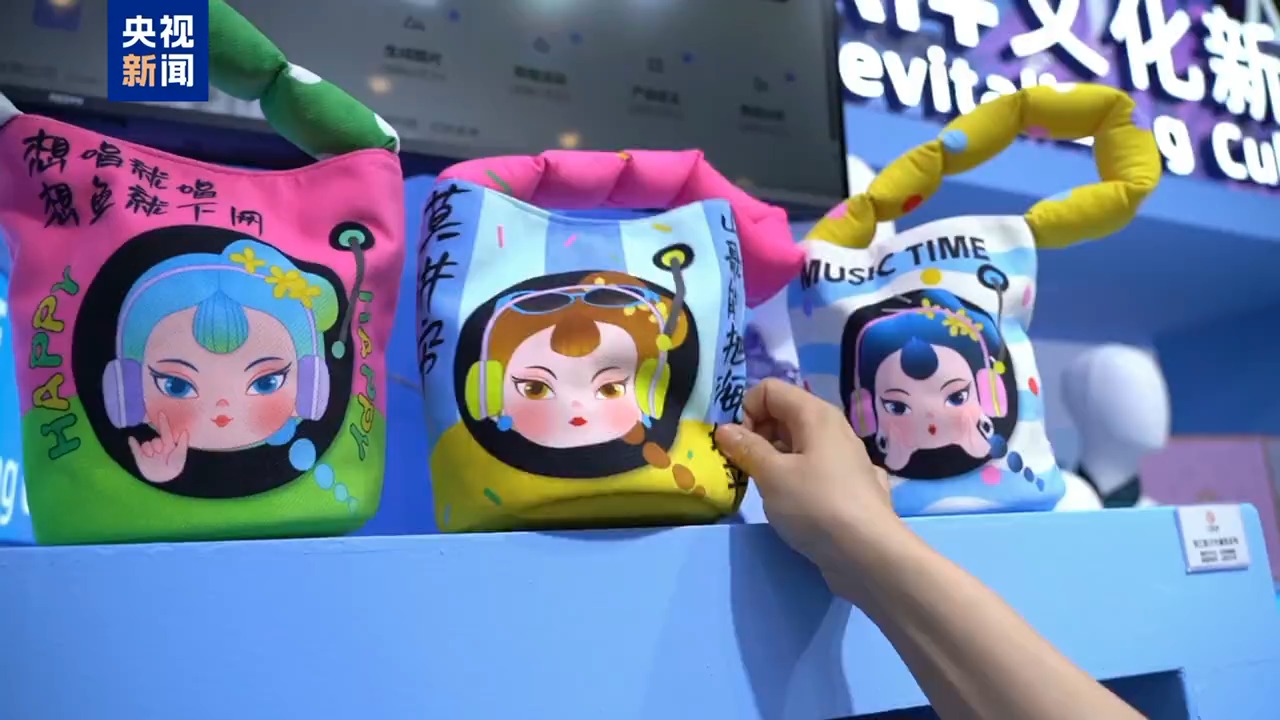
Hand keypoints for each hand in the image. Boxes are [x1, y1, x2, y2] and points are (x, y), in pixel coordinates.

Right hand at [127, 412, 189, 483]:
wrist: (163, 478)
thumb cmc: (174, 467)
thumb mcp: (180, 454)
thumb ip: (182, 443)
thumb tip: (184, 431)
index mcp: (168, 445)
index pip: (165, 432)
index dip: (163, 423)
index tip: (161, 413)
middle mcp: (158, 447)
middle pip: (155, 439)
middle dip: (157, 445)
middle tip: (160, 454)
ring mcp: (148, 451)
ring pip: (146, 444)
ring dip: (149, 451)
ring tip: (152, 458)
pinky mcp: (140, 457)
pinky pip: (135, 448)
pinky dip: (133, 443)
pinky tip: (131, 439)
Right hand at [715, 379, 900, 573]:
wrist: (869, 554)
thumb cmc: (816, 505)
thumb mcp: (771, 475)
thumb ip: (746, 448)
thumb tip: (724, 429)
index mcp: (815, 414)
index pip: (769, 389)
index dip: (746, 411)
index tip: (739, 447)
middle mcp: (832, 429)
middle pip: (783, 414)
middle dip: (756, 436)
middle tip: (746, 469)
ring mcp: (843, 458)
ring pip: (798, 444)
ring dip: (773, 460)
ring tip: (765, 490)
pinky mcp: (847, 486)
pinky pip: (813, 469)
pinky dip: (797, 477)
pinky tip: (797, 503)